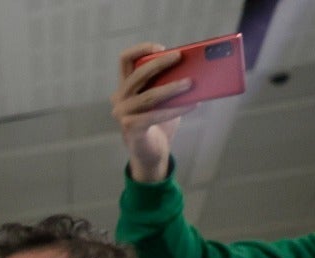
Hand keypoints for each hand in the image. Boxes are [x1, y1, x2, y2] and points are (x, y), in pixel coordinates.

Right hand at [112, 41, 195, 182]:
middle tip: (180, 56)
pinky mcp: (131, 129)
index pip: (124, 60)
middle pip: (137, 74)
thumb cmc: (159, 121)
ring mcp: (122, 115)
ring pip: (149, 96)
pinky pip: (156, 115)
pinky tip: (193, 104)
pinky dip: (177, 109)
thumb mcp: (164, 98)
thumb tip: (195, 68)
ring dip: (172, 87)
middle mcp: (119, 99)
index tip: (161, 47)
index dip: (140, 49)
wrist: (151, 153)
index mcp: (125, 86)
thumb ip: (169, 83)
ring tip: (191, 82)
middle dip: (160, 63)